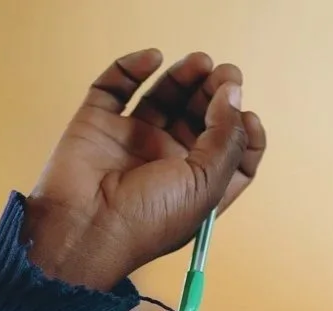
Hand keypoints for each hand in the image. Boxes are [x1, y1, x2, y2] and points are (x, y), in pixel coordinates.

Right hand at [22, 50, 266, 292]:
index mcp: (197, 186)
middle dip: (216, 95)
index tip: (247, 115)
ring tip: (201, 62)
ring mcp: (131, 140)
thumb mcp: (205, 184)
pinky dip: (132, 68)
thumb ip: (226, 138)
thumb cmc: (149, 219)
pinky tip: (154, 58)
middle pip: (200, 118)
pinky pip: (116, 87)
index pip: (230, 154)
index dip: (243, 132)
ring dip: (184, 77)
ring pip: (163, 97)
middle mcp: (166, 162)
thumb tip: (232, 94)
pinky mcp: (98, 123)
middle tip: (227, 74)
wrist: (84, 229)